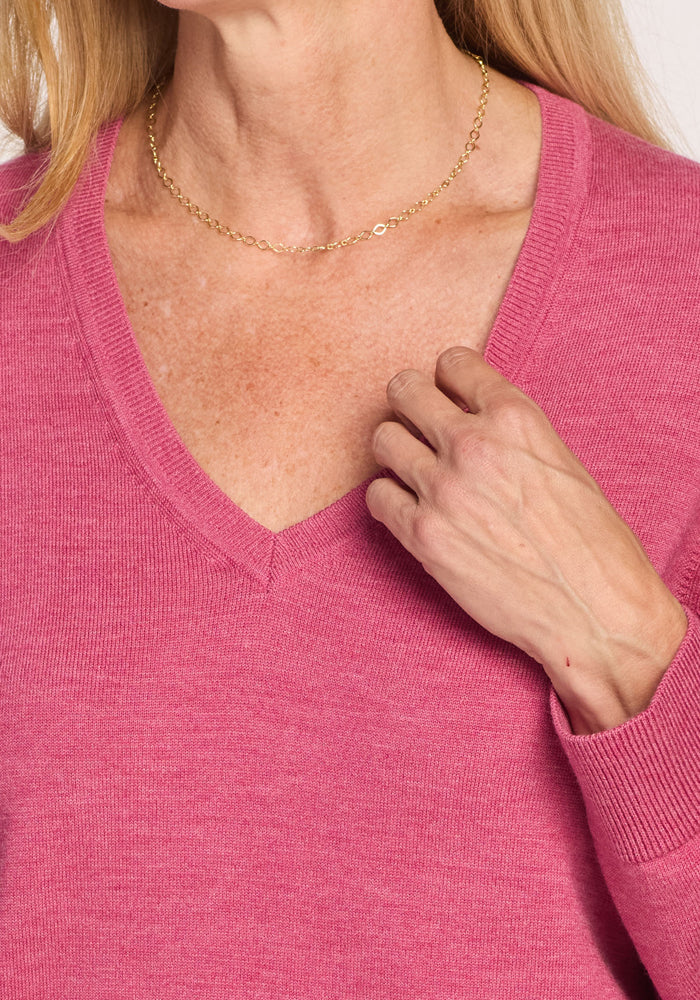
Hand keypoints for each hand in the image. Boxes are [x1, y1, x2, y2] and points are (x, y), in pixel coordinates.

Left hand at [366, 347, 687, 734]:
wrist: (594, 613)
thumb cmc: (593, 544)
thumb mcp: (563, 463)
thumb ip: (513, 435)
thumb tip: (478, 423)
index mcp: (515, 418)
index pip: (454, 363)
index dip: (446, 377)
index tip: (446, 392)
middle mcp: (472, 445)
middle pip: (405, 391)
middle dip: (409, 402)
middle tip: (416, 421)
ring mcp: (441, 490)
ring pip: (383, 439)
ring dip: (394, 450)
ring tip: (410, 467)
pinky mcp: (422, 536)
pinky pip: (377, 497)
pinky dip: (388, 500)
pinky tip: (408, 509)